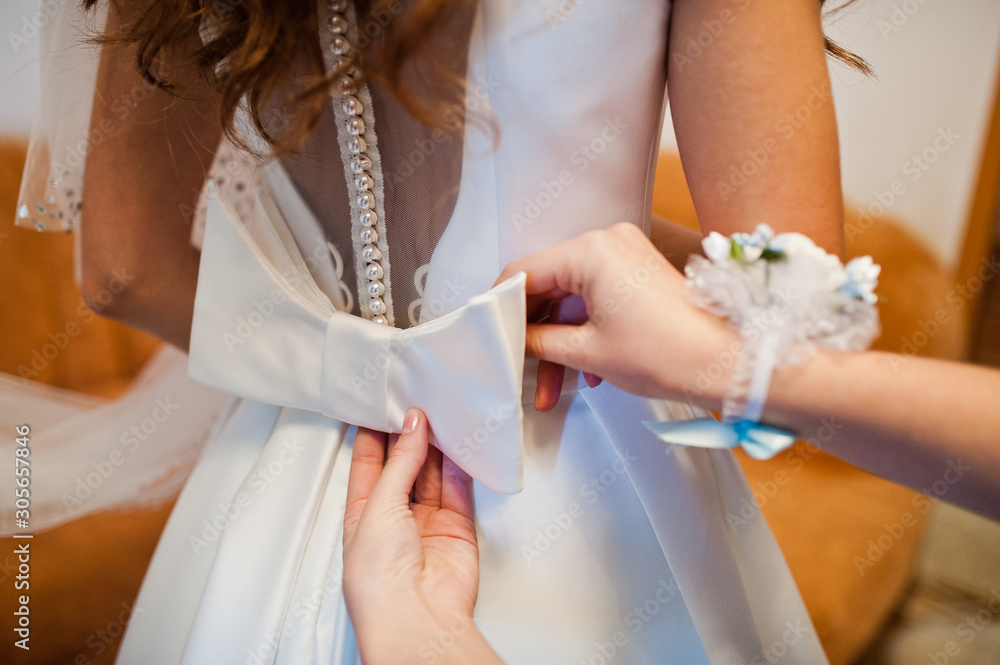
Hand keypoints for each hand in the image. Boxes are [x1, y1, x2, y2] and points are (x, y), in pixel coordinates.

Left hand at [343, 408, 500, 664]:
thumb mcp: (379, 505)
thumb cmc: (379, 578)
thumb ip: (401, 462)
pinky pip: (460, 490)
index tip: (384, 404)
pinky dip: (462, 466)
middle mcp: (395, 518)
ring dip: (436, 448)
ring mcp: (427, 523)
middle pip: (404, 466)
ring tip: (440, 416)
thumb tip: (412, 425)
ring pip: (433, 474)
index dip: (375, 434)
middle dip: (410, 436)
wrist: (416, 616)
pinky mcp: (457, 529)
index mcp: (363, 514)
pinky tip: (461, 443)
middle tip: (418, 404)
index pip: (367, 464)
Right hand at [496, 223, 736, 410]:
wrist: (729, 362)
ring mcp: (625, 255)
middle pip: (547, 285)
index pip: (524, 271)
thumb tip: (512, 338)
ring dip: (558, 341)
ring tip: (551, 387)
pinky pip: (594, 296)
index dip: (501, 307)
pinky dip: (583, 330)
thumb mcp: (588, 352)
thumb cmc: (670, 353)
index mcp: (591, 251)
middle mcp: (607, 242)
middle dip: (533, 334)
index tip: (488, 334)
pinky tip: (583, 371)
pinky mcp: (638, 272)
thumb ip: (538, 341)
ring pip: (570, 297)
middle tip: (518, 368)